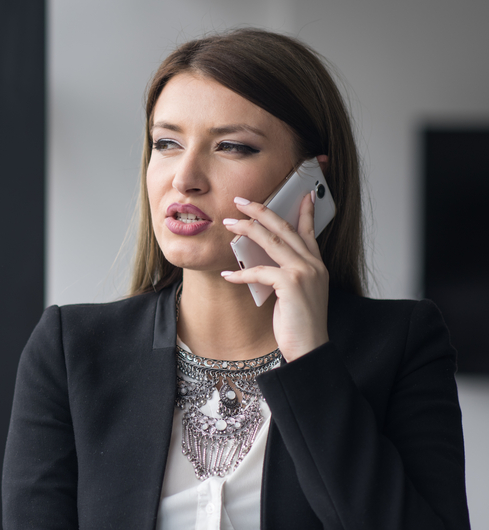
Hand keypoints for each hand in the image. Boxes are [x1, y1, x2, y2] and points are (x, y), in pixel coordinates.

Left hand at [221, 192, 328, 360]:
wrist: (310, 349)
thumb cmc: (298, 325)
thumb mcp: (294, 294)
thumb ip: (283, 274)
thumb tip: (259, 260)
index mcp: (315, 265)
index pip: (308, 231)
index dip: (304, 211)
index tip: (303, 193)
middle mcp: (313, 265)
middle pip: (285, 228)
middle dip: (262, 211)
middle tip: (241, 201)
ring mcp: (304, 273)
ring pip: (272, 241)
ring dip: (247, 230)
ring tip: (229, 224)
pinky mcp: (291, 284)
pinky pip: (259, 271)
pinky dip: (240, 273)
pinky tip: (226, 276)